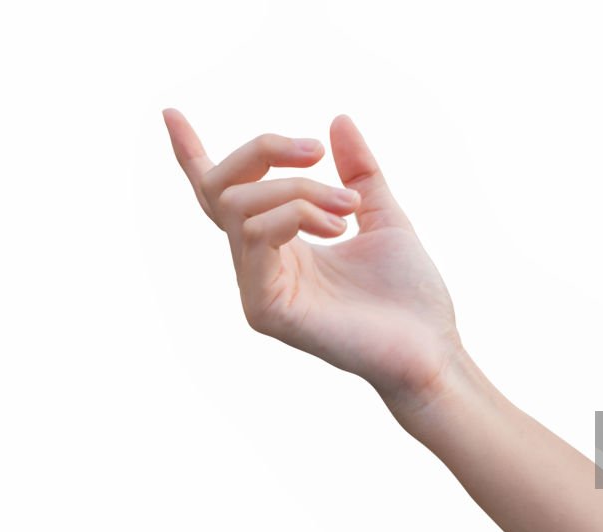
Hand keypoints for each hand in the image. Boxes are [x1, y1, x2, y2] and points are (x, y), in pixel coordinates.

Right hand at [163, 109, 461, 405]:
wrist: (432, 348)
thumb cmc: (410, 293)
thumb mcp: (383, 215)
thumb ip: (360, 172)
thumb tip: (337, 120)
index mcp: (282, 244)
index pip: (224, 196)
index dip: (192, 155)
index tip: (170, 113)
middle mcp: (260, 265)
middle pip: (221, 188)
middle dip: (265, 150)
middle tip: (316, 151)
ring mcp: (258, 289)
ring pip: (241, 205)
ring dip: (299, 189)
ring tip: (349, 210)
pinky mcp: (265, 310)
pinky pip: (256, 236)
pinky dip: (295, 215)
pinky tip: (340, 230)